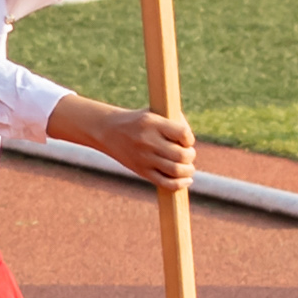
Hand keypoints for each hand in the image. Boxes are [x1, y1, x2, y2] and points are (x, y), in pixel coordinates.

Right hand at [57, 94, 199, 188]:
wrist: (107, 130)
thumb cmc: (137, 121)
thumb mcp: (153, 114)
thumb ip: (175, 122)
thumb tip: (191, 142)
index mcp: (152, 123)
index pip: (183, 134)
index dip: (190, 139)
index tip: (186, 140)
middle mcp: (148, 141)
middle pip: (181, 155)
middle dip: (190, 156)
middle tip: (187, 154)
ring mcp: (144, 157)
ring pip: (176, 170)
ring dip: (188, 170)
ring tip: (187, 167)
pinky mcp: (141, 170)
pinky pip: (165, 183)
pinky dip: (180, 184)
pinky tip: (186, 180)